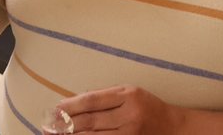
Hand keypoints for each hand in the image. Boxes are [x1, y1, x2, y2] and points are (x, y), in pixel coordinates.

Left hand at [55, 85, 184, 134]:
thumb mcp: (128, 92)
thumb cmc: (146, 105)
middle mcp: (129, 115)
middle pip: (91, 121)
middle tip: (50, 125)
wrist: (172, 127)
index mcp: (128, 95)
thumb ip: (104, 96)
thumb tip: (73, 102)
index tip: (57, 108)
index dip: (71, 105)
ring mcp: (130, 134)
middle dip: (67, 124)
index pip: (92, 100)